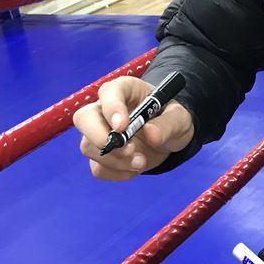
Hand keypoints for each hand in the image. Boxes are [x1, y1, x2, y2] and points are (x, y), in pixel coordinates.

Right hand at [73, 75, 193, 179]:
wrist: (168, 137)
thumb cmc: (170, 119)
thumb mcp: (180, 119)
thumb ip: (168, 124)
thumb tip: (150, 134)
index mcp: (125, 90)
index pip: (109, 92)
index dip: (112, 108)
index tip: (122, 126)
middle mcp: (105, 109)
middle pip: (84, 118)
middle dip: (101, 138)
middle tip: (129, 150)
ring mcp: (99, 132)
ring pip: (88, 147)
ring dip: (115, 160)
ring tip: (141, 161)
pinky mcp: (101, 155)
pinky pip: (98, 168)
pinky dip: (117, 173)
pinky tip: (135, 167)